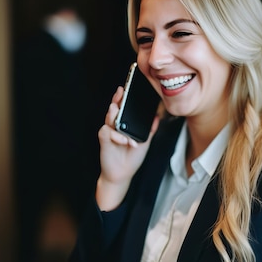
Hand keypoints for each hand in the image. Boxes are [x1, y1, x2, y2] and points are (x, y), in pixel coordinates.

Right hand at [96, 86, 158, 210]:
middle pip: (114, 108)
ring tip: (117, 110)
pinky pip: (107, 133)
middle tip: (120, 92)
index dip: (123, 97)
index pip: (123, 107)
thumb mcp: (145, 142)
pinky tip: (124, 140)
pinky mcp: (104, 140)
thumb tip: (156, 116)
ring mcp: (109, 132)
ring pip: (108, 118)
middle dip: (117, 99)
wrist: (123, 174)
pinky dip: (116, 136)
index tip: (126, 88)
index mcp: (124, 124)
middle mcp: (115, 125)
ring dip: (114, 115)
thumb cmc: (132, 157)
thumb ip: (149, 129)